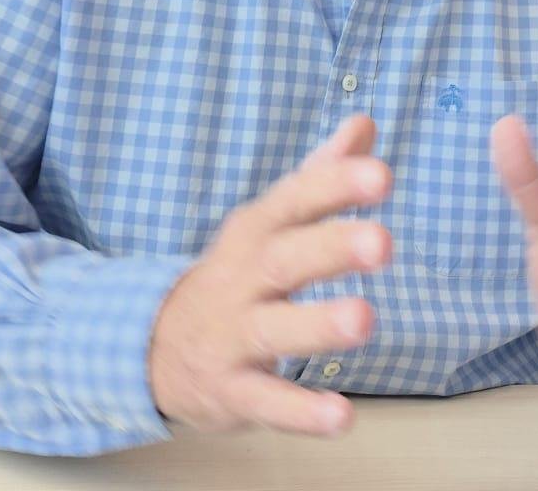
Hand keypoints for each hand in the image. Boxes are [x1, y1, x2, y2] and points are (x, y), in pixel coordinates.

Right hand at [149, 114, 391, 436]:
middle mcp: (244, 276)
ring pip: (276, 328)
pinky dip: (302, 412)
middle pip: (287, 257)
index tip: (382, 174)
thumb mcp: (272, 218)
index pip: (297, 197)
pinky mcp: (232, 390)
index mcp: (259, 229)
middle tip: (384, 242)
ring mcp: (234, 334)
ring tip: (366, 320)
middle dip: (333, 248)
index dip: (337, 184)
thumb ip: (322, 171)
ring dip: (319, 325)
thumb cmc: (238, 271)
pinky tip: (342, 416)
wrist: (153, 343)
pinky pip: (267, 402)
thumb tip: (365, 121)